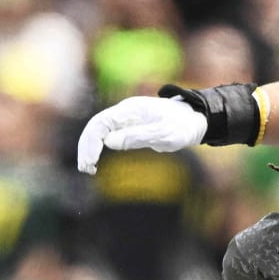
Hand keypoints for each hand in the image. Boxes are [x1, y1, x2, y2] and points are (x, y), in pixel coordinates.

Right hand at [76, 96, 207, 173]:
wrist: (193, 120)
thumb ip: (138, 136)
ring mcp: (125, 120)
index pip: (100, 123)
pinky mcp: (129, 128)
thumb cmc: (181, 126)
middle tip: (85, 169)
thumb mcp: (164, 134)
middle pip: (95, 127)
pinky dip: (98, 149)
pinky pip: (107, 137)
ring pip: (99, 132)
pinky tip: (95, 163)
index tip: (90, 161)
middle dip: (86, 147)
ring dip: (89, 149)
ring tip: (87, 169)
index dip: (91, 142)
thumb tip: (109, 142)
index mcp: (130, 110)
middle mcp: (124, 113)